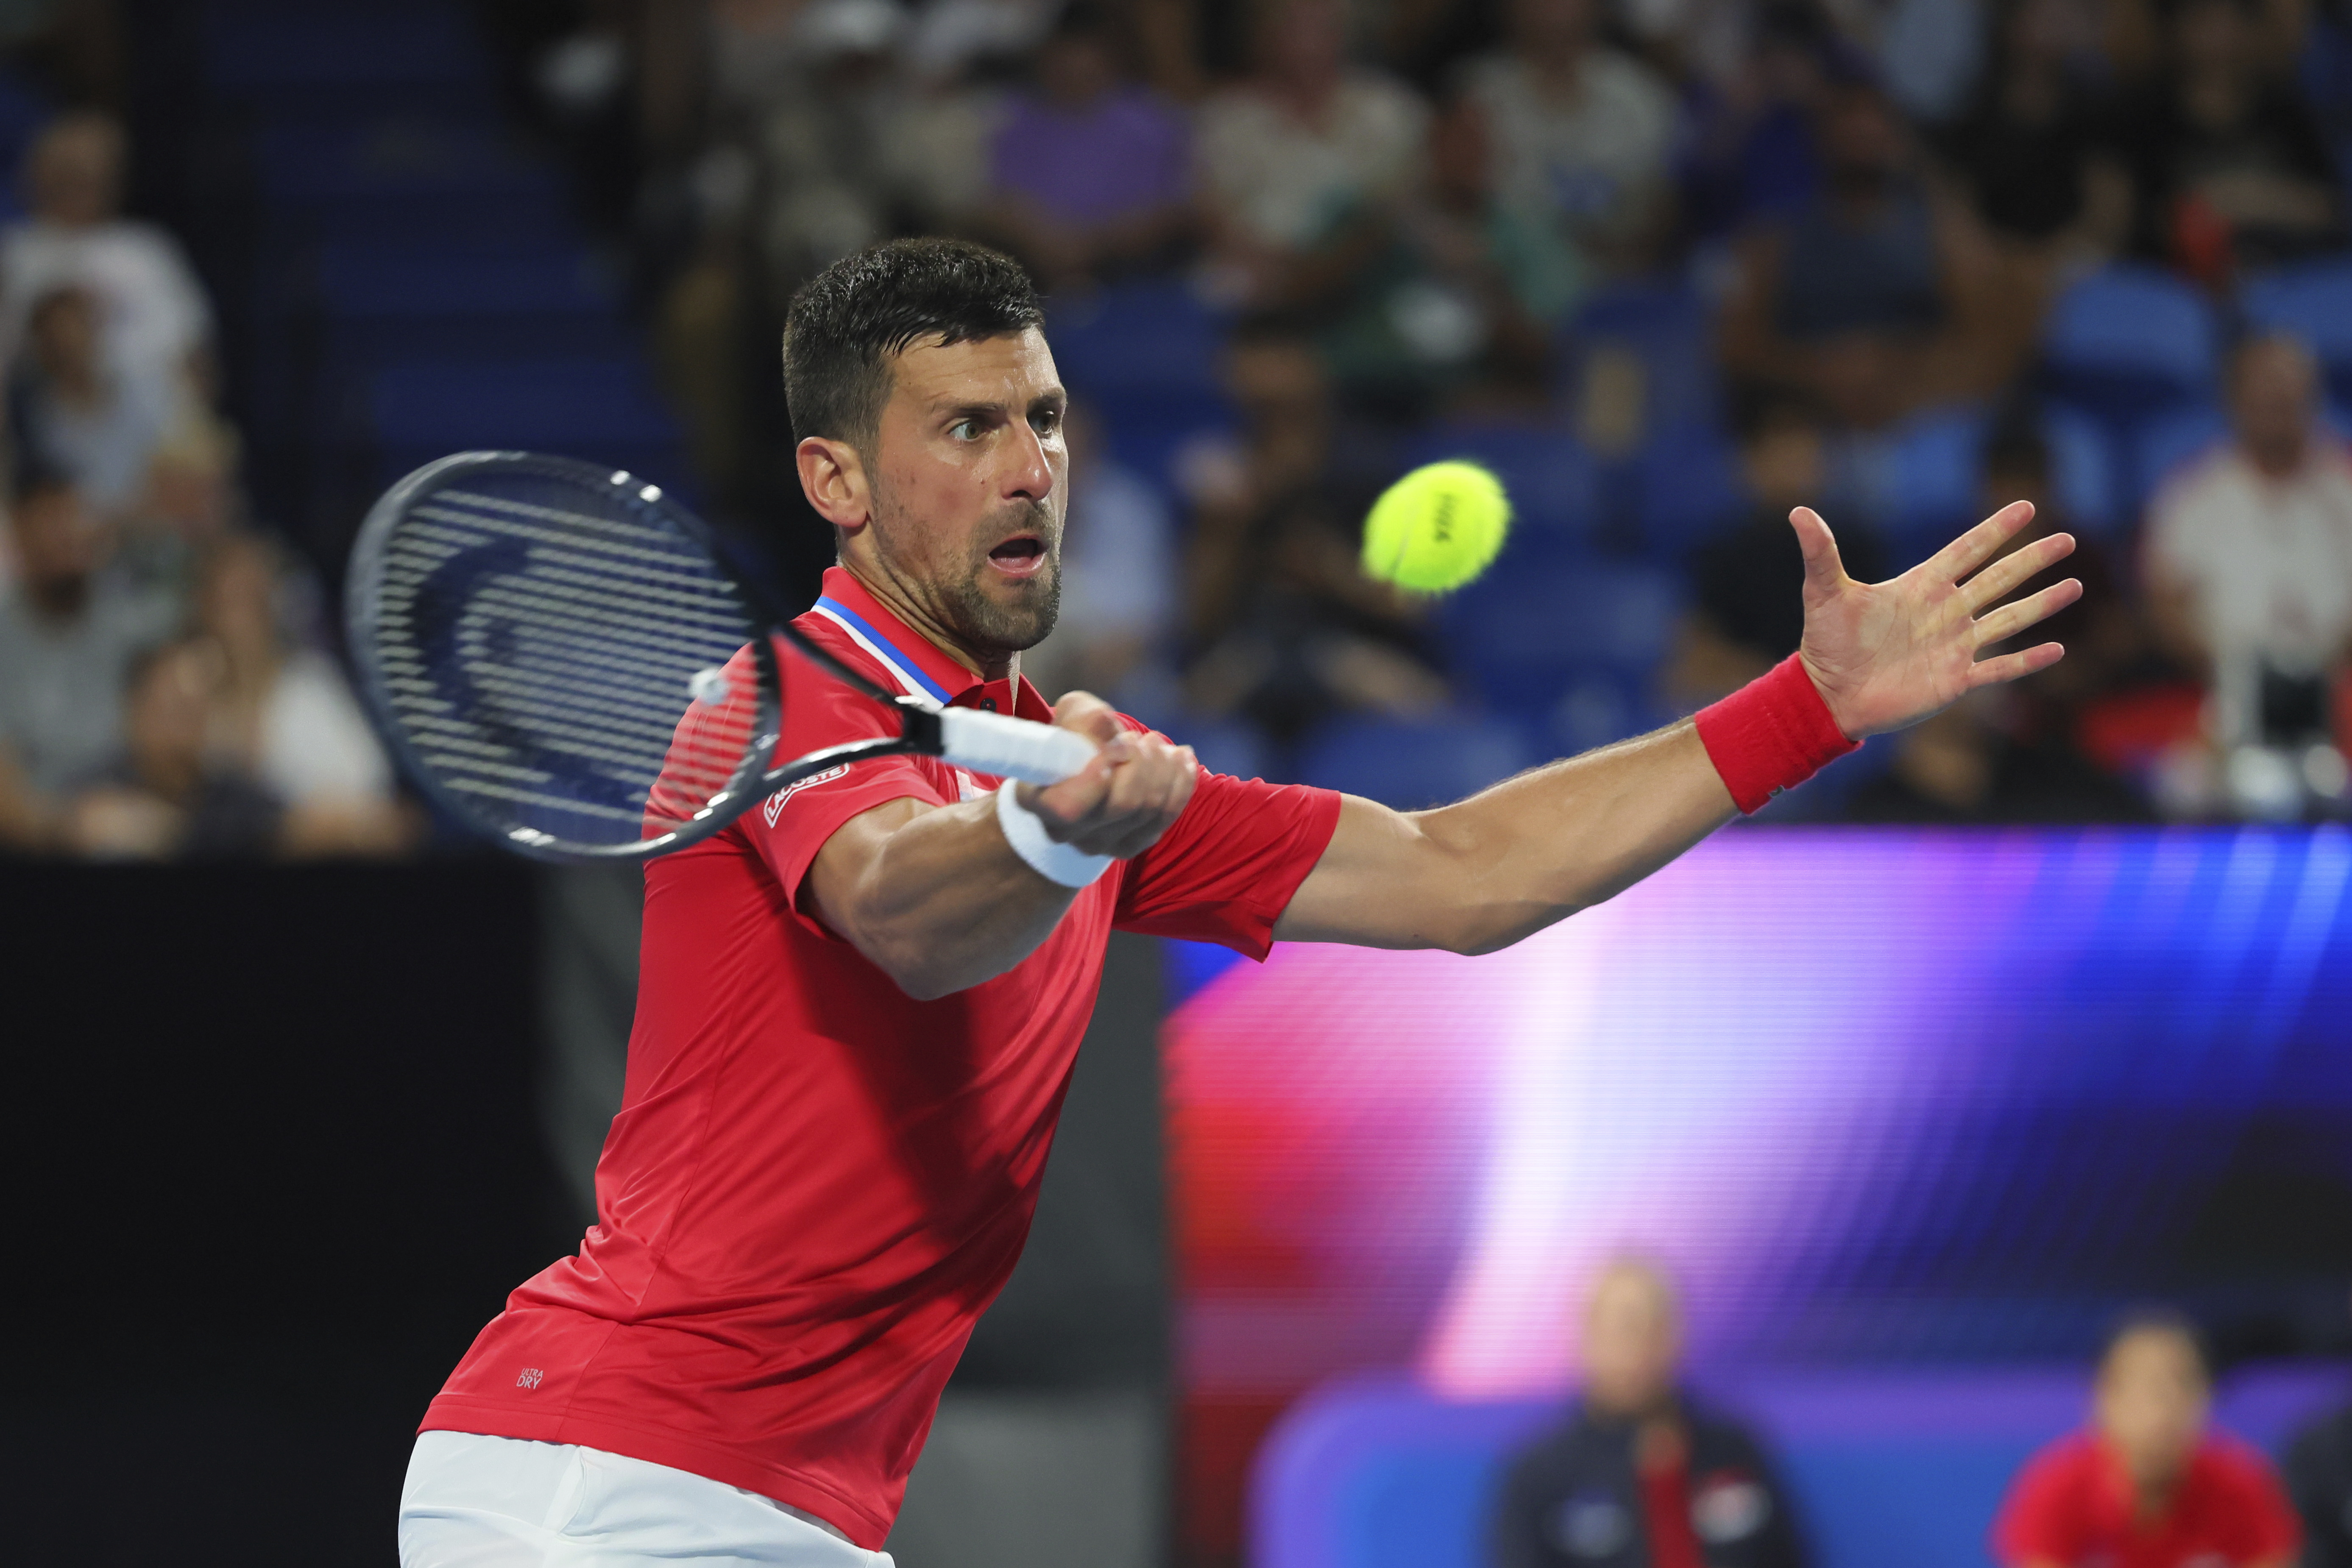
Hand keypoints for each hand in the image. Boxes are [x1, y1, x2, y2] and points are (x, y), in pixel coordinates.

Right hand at [1016, 691, 1197, 858]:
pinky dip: (1181, 783)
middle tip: (1137, 738)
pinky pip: (1167, 817)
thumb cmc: (1072, 742)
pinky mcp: (1131, 845)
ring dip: (1163, 768)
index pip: (1069, 807)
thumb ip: (1082, 719)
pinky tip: (1181, 758)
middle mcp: (1068, 832)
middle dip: (1141, 762)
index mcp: (1041, 801)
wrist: (1080, 772)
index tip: (1117, 743)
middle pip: (1123, 805)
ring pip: (1149, 810)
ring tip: (1156, 743)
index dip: (1098, 776)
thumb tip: (1103, 720)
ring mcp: (1102, 844)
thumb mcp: (1070, 720)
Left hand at [1792, 500, 2081, 738]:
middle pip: (1999, 579)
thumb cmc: (1825, 645)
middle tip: (2068, 539)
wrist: (1827, 696)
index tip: (2026, 506)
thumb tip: (1798, 512)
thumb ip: (1820, 553)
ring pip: (2009, 619)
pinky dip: (2027, 661)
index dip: (1995, 529)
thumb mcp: (1822, 594)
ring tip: (2075, 585)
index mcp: (1921, 587)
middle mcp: (1945, 612)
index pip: (1966, 550)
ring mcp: (1954, 646)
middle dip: (2033, 560)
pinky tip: (2058, 649)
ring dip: (2042, 603)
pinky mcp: (1955, 680)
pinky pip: (1999, 668)